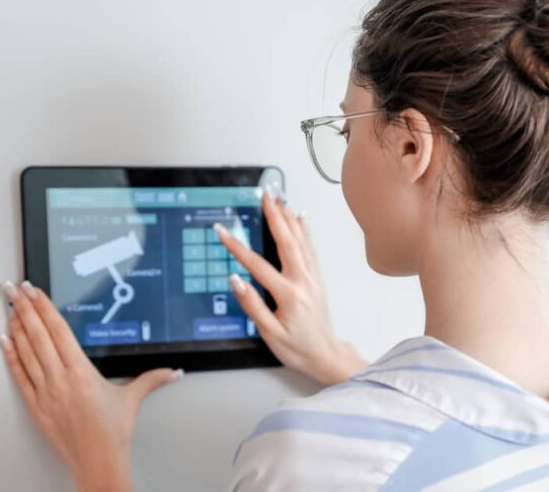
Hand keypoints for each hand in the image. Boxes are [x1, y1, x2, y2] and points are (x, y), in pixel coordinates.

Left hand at [0, 280, 181, 491]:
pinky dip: (11, 357)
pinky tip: (5, 343)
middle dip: (25, 309)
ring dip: (17, 328)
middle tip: (15, 290)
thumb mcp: (132, 399)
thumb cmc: (111, 432)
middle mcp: (59, 379)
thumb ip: (153, 379)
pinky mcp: (36, 405)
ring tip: (10, 309)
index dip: (45, 308)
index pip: (59, 331)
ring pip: (26, 352)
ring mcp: (44, 392)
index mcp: (81, 372)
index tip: (36, 292)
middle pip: (38, 336)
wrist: (96, 460)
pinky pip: (20, 375)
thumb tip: (173, 371)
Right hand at [214, 187, 367, 385]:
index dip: (236, 246)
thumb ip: (252, 305)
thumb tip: (236, 280)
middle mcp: (303, 280)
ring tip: (278, 198)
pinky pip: (311, 248)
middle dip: (273, 215)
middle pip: (286, 241)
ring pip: (300, 240)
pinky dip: (305, 230)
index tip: (222, 230)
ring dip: (288, 217)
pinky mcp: (318, 277)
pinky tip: (300, 217)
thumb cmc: (297, 348)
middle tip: (264, 194)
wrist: (326, 354)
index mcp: (288, 294)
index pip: (257, 264)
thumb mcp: (269, 333)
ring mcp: (313, 277)